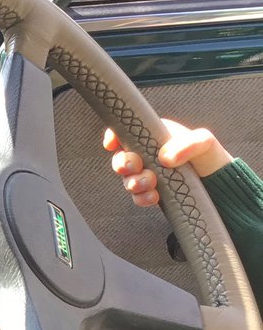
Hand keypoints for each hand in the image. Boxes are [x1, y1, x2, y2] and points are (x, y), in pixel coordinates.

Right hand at [103, 118, 232, 207]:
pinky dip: (142, 198)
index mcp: (153, 135)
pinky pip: (138, 197)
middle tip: (135, 166)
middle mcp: (147, 155)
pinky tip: (154, 196)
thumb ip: (187, 145)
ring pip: (127, 179)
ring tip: (149, 183)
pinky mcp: (151, 192)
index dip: (114, 136)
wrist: (217, 183)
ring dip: (133, 182)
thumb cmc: (208, 155)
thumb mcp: (203, 142)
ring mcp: (147, 174)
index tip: (112, 144)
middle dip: (122, 163)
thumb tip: (166, 157)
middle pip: (121, 158)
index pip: (126, 132)